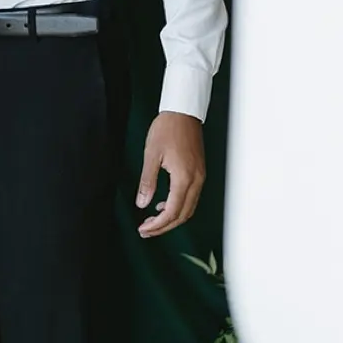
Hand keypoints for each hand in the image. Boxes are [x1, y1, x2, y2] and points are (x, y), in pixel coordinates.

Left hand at [136, 112, 205, 238]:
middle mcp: (196, 180)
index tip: (143, 229)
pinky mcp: (199, 172)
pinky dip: (178, 206)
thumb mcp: (151, 155)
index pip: (172, 212)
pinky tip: (163, 204)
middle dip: (164, 226)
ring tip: (152, 221)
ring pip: (189, 208)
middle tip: (145, 230)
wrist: (183, 112)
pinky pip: (191, 197)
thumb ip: (147, 181)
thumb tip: (142, 204)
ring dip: (172, 218)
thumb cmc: (166, 129)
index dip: (158, 225)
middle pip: (183, 215)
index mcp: (184, 178)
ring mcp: (200, 177)